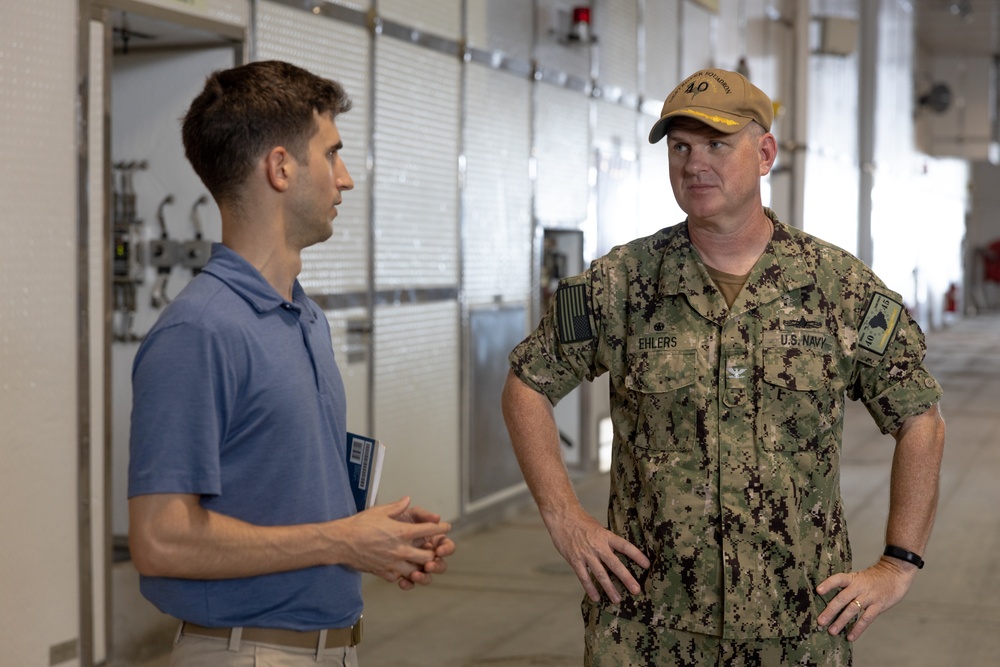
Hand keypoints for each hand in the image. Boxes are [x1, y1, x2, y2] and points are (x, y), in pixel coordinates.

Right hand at [334, 497, 450, 585]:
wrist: (341, 543)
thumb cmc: (359, 525)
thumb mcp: (380, 511)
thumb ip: (397, 507)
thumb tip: (407, 500)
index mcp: (402, 532)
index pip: (429, 530)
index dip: (440, 528)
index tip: (446, 527)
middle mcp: (401, 550)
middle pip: (428, 556)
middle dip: (433, 552)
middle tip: (433, 547)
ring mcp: (393, 564)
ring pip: (417, 570)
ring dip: (420, 565)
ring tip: (420, 560)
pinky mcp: (385, 573)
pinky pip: (401, 577)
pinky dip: (404, 572)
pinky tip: (402, 566)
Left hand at [393, 503, 456, 588]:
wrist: (361, 535)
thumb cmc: (385, 522)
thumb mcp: (405, 513)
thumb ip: (421, 514)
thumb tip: (436, 517)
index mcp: (429, 537)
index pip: (445, 544)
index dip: (446, 548)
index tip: (440, 550)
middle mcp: (424, 552)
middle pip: (439, 563)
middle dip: (437, 566)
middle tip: (429, 565)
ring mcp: (414, 563)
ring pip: (426, 575)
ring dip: (423, 577)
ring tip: (415, 575)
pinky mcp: (402, 572)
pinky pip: (409, 582)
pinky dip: (408, 583)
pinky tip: (402, 582)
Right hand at [542, 504, 649, 603]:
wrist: (562, 516)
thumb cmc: (580, 521)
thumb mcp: (598, 527)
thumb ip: (606, 540)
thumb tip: (617, 551)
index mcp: (606, 536)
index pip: (625, 546)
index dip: (637, 555)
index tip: (647, 565)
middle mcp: (598, 546)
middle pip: (615, 564)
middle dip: (626, 578)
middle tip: (636, 590)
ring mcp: (586, 554)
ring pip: (600, 574)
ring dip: (610, 588)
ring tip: (617, 599)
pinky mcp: (575, 560)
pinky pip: (584, 577)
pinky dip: (590, 588)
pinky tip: (596, 597)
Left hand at [816, 557, 918, 640]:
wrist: (895, 573)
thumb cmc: (874, 578)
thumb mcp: (859, 577)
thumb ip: (847, 587)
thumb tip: (831, 601)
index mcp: (852, 578)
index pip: (838, 579)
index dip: (828, 584)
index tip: (818, 591)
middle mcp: (859, 587)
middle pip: (842, 598)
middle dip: (830, 610)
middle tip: (820, 621)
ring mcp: (869, 597)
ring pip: (852, 610)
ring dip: (841, 621)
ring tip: (832, 631)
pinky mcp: (879, 606)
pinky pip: (866, 619)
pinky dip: (858, 628)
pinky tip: (850, 637)